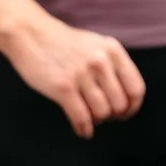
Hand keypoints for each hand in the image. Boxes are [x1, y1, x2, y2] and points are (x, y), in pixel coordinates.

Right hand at [1, 16, 144, 138]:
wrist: (29, 34)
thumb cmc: (62, 44)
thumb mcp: (95, 45)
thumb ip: (112, 65)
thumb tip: (126, 99)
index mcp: (112, 51)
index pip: (135, 89)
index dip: (132, 107)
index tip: (123, 114)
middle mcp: (100, 62)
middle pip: (119, 105)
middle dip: (112, 116)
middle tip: (101, 116)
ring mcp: (82, 74)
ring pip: (102, 113)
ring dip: (96, 121)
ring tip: (89, 119)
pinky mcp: (63, 87)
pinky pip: (82, 118)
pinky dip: (84, 129)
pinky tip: (82, 131)